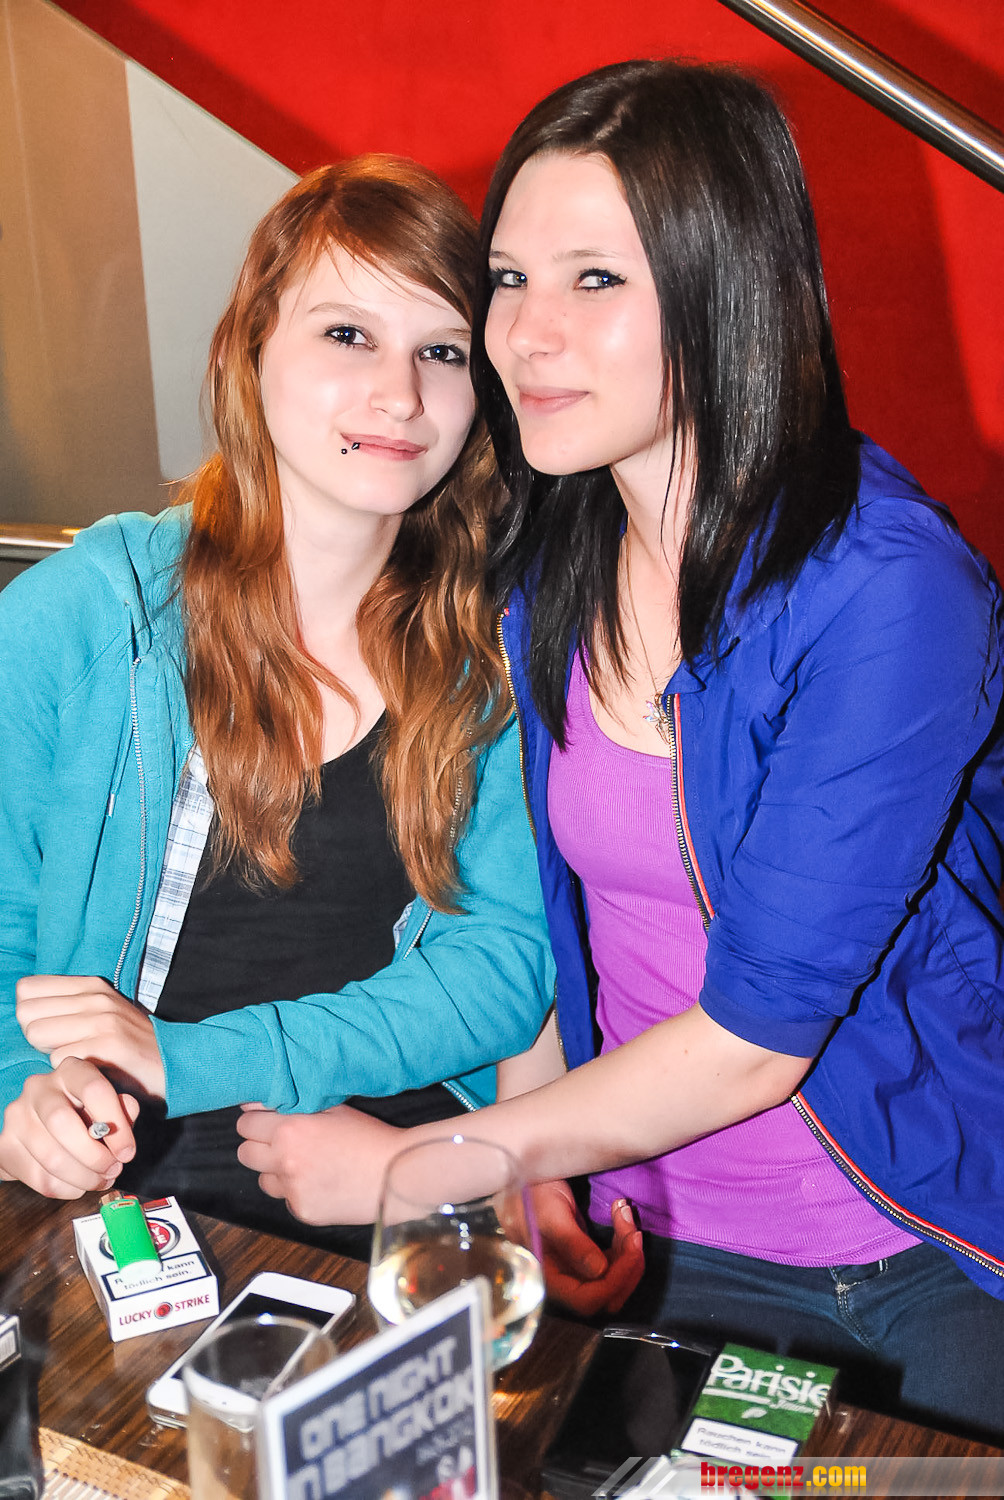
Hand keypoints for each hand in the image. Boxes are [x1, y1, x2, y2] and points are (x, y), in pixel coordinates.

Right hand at [0, 1057, 138, 1197]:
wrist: (41, 1124)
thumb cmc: (83, 1111)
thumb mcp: (107, 1103)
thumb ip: (121, 1107)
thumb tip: (129, 1110)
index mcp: (70, 1070)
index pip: (94, 1090)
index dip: (115, 1125)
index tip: (127, 1152)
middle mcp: (38, 1088)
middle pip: (62, 1123)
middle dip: (94, 1156)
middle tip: (113, 1169)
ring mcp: (17, 1116)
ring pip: (51, 1158)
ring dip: (83, 1178)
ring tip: (100, 1179)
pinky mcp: (6, 1146)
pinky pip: (39, 1179)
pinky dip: (66, 1189)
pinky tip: (79, 1184)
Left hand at [16, 974, 165, 1098]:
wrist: (174, 1063)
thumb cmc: (129, 1044)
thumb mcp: (102, 1013)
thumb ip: (67, 1006)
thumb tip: (24, 1009)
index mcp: (90, 986)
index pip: (27, 989)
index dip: (32, 1014)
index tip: (53, 1029)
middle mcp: (95, 997)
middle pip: (26, 1014)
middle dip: (36, 1037)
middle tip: (63, 1047)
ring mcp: (102, 1020)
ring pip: (37, 1034)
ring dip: (50, 1053)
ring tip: (76, 1058)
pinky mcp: (107, 1047)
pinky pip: (58, 1059)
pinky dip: (68, 1071)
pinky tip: (87, 1071)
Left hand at [237, 1103, 401, 1224]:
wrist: (397, 1174)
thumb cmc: (370, 1138)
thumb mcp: (333, 1109)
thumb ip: (296, 1105)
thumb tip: (260, 1102)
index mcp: (290, 1129)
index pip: (245, 1123)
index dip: (257, 1121)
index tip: (266, 1122)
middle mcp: (285, 1161)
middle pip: (245, 1153)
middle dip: (259, 1146)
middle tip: (281, 1143)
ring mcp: (292, 1189)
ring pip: (263, 1180)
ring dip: (276, 1172)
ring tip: (305, 1165)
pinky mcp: (302, 1211)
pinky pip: (286, 1199)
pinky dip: (297, 1192)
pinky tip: (321, 1183)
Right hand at [532, 1180, 643, 1316]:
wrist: (521, 1178)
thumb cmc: (530, 1195)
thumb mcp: (550, 1215)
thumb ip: (572, 1243)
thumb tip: (599, 1271)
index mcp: (550, 1279)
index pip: (588, 1299)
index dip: (615, 1281)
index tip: (632, 1247)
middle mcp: (564, 1281)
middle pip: (607, 1294)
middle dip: (628, 1266)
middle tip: (633, 1229)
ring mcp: (576, 1269)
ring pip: (614, 1277)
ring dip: (628, 1250)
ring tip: (624, 1211)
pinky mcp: (584, 1255)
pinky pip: (612, 1260)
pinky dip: (623, 1240)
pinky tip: (619, 1212)